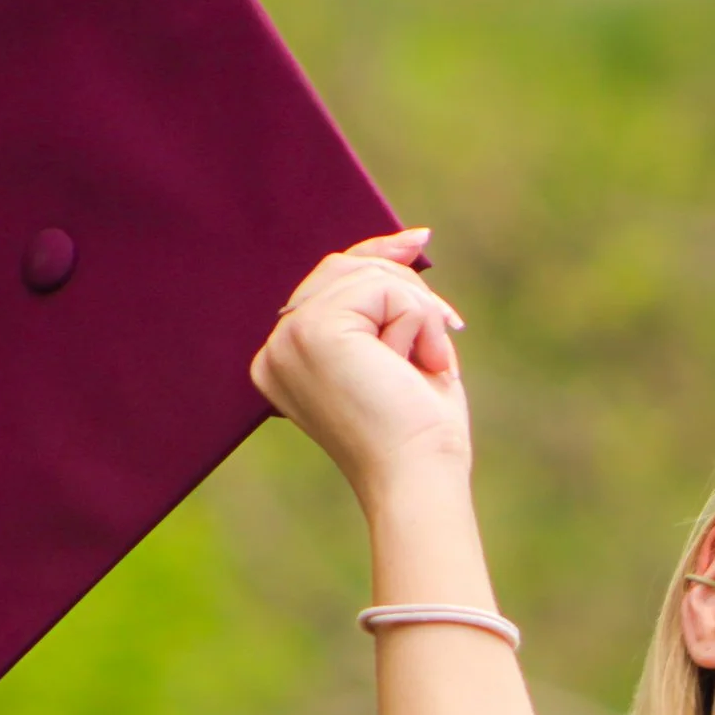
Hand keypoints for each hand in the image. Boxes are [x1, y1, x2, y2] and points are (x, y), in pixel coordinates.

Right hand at [250, 228, 470, 507]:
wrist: (418, 477)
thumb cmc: (420, 430)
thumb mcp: (405, 350)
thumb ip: (390, 299)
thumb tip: (412, 237)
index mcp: (285, 358)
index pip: (327, 280)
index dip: (377, 258)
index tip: (419, 241)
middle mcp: (275, 349)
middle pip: (344, 268)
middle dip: (406, 292)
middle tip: (440, 344)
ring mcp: (288, 338)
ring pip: (368, 275)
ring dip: (418, 315)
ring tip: (423, 367)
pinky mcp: (315, 331)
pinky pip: (382, 288)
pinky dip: (418, 322)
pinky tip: (417, 365)